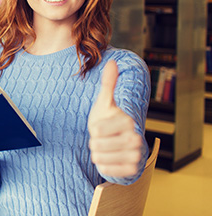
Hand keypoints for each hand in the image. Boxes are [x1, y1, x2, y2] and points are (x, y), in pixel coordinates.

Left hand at [88, 60, 142, 177]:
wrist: (120, 143)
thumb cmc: (108, 120)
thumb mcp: (105, 102)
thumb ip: (108, 83)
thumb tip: (112, 61)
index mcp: (128, 121)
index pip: (96, 130)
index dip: (93, 130)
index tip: (100, 127)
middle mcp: (136, 138)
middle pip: (97, 144)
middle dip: (94, 142)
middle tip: (101, 139)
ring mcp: (136, 155)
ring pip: (100, 158)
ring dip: (97, 154)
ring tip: (103, 148)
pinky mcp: (132, 169)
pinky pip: (107, 170)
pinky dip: (103, 165)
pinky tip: (107, 159)